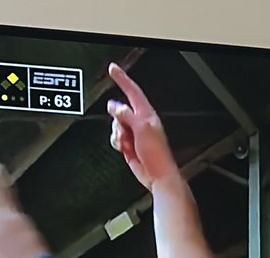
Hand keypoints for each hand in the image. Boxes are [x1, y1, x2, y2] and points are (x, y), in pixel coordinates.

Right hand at [107, 63, 179, 189]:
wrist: (157, 175)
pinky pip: (116, 138)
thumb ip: (126, 115)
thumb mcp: (141, 130)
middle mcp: (140, 121)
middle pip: (119, 111)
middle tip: (126, 132)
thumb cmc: (157, 155)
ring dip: (118, 136)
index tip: (113, 69)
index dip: (122, 79)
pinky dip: (118, 143)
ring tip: (129, 144)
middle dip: (118, 122)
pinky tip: (126, 149)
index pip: (132, 91)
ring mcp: (134, 133)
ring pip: (115, 126)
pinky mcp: (129, 143)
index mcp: (147, 114)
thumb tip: (114, 106)